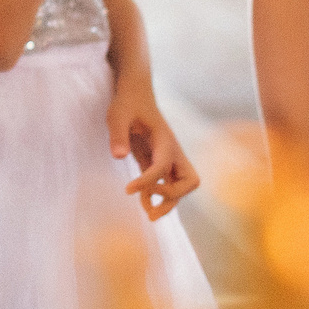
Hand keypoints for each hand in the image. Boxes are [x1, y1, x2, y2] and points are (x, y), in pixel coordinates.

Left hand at [112, 84, 198, 222]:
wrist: (135, 93)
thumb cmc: (128, 102)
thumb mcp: (118, 114)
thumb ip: (118, 134)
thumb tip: (118, 156)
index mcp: (165, 139)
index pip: (163, 166)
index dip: (148, 181)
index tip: (127, 190)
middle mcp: (172, 151)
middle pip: (189, 181)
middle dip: (173, 195)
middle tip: (151, 203)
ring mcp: (167, 158)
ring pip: (182, 186)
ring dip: (170, 202)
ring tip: (150, 215)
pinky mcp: (157, 161)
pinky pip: (167, 184)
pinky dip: (159, 197)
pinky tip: (143, 203)